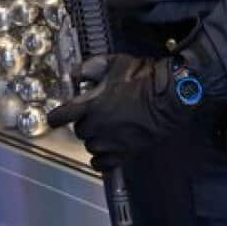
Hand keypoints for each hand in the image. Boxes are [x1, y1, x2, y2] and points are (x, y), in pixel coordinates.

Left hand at [46, 54, 207, 170]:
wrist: (170, 96)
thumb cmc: (145, 78)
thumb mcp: (114, 63)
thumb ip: (89, 67)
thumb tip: (75, 73)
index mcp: (92, 105)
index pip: (60, 117)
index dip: (56, 116)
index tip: (57, 116)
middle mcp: (98, 126)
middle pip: (78, 131)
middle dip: (84, 122)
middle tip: (95, 113)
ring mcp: (112, 141)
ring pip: (90, 147)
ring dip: (94, 139)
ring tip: (104, 128)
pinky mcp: (126, 152)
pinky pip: (104, 164)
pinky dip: (102, 159)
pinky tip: (106, 150)